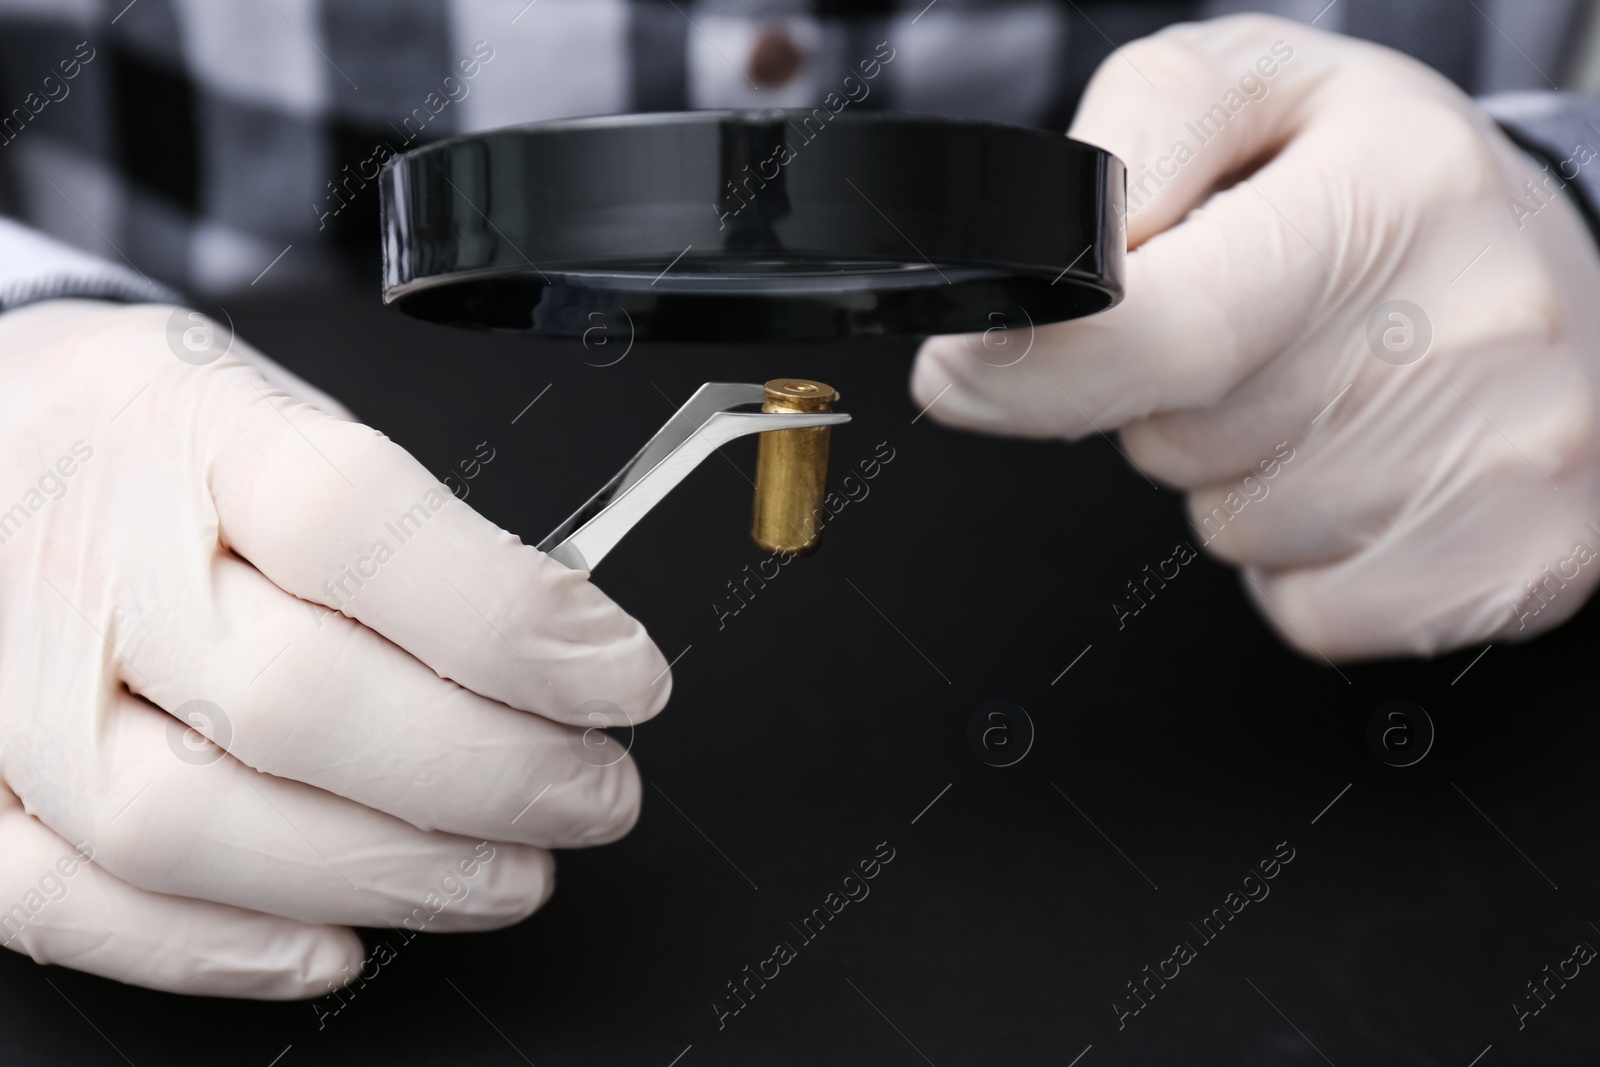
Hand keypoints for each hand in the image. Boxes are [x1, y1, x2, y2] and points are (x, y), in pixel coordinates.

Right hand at [0, 300, 668, 997]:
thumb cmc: (147, 441)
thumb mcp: (276, 410)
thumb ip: (399, 526)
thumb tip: (556, 641)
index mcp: (186, 427)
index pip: (359, 527)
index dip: (510, 621)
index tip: (622, 677)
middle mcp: (86, 558)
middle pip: (296, 698)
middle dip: (487, 773)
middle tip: (593, 793)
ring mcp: (8, 685)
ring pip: (190, 824)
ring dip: (386, 872)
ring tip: (511, 872)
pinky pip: (61, 903)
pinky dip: (208, 949)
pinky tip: (336, 944)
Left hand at [912, 14, 1599, 659]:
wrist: (1570, 266)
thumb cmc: (1387, 181)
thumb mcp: (1251, 93)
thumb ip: (1132, 146)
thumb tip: (1043, 276)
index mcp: (1392, 192)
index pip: (1174, 324)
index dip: (1040, 367)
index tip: (963, 370)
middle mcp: (1474, 327)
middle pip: (1181, 442)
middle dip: (1168, 400)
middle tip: (1254, 331)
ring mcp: (1514, 460)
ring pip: (1238, 533)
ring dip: (1243, 472)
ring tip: (1327, 386)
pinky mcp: (1526, 564)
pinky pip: (1310, 611)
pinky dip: (1307, 557)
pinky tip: (1367, 467)